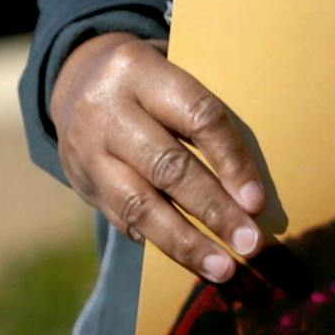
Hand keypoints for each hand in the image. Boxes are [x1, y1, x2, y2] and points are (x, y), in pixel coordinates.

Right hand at [50, 32, 264, 280]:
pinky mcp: (81, 183)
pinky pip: (122, 219)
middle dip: (214, 211)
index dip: (230, 160)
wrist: (78, 80)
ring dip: (186, 242)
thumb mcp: (175, 67)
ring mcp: (88, 150)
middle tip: (249, 243)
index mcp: (141, 70)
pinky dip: (159, 241)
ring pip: (139, 204)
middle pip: (168, 167)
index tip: (256, 200)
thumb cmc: (153, 78)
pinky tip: (189, 259)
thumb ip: (202, 107)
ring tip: (222, 267)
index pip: (197, 116)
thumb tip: (250, 174)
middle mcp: (108, 110)